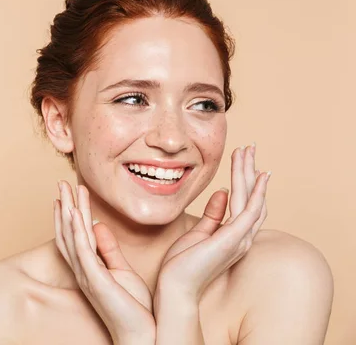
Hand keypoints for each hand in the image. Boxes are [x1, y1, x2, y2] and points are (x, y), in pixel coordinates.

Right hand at [55, 181, 154, 344]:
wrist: (142, 334)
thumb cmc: (134, 307)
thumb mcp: (122, 270)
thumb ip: (109, 248)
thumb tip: (99, 225)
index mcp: (89, 267)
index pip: (75, 234)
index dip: (70, 212)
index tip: (70, 192)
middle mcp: (83, 269)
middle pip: (68, 231)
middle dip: (64, 205)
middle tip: (61, 181)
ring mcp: (86, 274)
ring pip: (71, 236)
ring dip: (67, 209)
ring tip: (65, 187)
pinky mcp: (95, 279)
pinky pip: (82, 249)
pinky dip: (76, 229)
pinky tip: (73, 211)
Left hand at [155, 144, 269, 305]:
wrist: (174, 288)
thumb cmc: (181, 265)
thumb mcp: (197, 234)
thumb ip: (212, 215)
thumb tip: (221, 193)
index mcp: (232, 236)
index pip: (245, 204)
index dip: (246, 181)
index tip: (243, 161)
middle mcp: (241, 238)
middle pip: (252, 198)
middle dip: (249, 171)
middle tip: (249, 147)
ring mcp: (239, 239)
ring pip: (251, 199)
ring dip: (250, 173)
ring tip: (247, 150)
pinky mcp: (233, 239)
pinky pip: (249, 210)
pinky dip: (257, 193)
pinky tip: (259, 176)